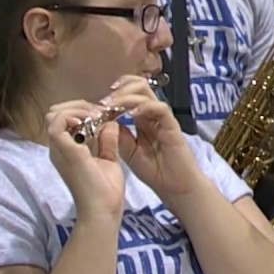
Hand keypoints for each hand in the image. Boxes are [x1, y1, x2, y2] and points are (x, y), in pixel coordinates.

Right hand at [46, 101, 125, 219]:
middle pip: (55, 114)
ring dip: (77, 109)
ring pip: (53, 114)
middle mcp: (58, 148)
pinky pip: (57, 122)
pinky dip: (73, 115)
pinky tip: (92, 121)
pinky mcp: (63, 150)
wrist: (103, 210)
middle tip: (101, 113)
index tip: (104, 115)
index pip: (64, 121)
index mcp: (67, 151)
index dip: (83, 112)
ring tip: (97, 116)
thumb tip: (111, 123)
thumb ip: (107, 141)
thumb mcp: (108, 160)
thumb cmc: (106, 191)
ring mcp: (58, 149)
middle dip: (79, 107)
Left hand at [104, 75, 205, 198]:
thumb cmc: (154, 171)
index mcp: (142, 119)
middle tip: (104, 102)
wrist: (175, 187)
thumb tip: (105, 118)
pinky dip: (143, 107)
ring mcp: (162, 118)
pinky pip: (159, 108)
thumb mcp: (128, 151)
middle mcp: (152, 114)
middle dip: (119, 90)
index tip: (99, 103)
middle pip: (138, 86)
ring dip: (126, 96)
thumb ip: (118, 134)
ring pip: (146, 92)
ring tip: (112, 106)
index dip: (114, 93)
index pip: (129, 94)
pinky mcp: (172, 125)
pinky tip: (131, 114)